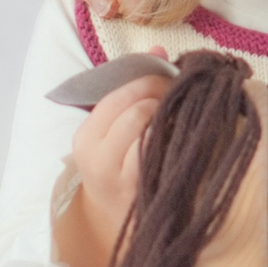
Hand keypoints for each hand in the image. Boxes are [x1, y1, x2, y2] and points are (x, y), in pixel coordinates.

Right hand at [51, 80, 164, 266]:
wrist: (118, 218)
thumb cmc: (118, 163)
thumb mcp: (114, 126)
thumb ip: (131, 85)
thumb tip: (158, 48)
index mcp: (86, 138)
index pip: (116, 96)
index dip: (146, 81)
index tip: (164, 79)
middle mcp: (98, 159)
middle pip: (136, 109)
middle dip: (161, 96)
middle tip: (177, 94)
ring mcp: (122, 178)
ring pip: (152, 130)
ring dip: (171, 117)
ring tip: (179, 116)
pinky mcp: (145, 191)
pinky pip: (164, 153)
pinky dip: (176, 139)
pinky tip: (182, 137)